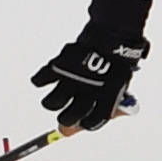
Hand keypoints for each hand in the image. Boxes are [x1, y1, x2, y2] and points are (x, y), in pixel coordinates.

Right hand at [31, 21, 145, 131]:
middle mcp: (87, 92)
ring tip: (56, 98)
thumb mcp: (121, 86)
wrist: (113, 36)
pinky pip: (41, 79)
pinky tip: (44, 79)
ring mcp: (73, 79)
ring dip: (52, 102)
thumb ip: (114, 104)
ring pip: (53, 102)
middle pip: (69, 118)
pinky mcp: (60, 66)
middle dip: (66, 120)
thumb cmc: (116, 65)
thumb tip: (108, 117)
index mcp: (106, 100)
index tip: (84, 120)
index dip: (86, 124)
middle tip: (66, 115)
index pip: (92, 123)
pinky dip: (39, 80)